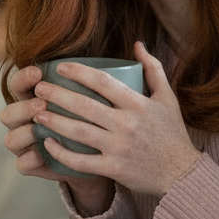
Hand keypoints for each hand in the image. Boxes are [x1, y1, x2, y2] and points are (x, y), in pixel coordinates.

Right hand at [1, 64, 114, 214]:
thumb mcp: (111, 98)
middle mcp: (29, 120)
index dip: (24, 76)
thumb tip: (138, 45)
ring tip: (40, 123)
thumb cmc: (106, 123)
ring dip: (24, 131)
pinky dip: (32, 159)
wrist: (98, 160)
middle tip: (42, 99)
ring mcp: (30, 144)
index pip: (20, 83)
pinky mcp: (38, 166)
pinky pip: (25, 164)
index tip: (41, 71)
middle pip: (10, 111)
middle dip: (23, 104)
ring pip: (13, 137)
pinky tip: (42, 153)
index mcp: (38, 97)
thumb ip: (120, 74)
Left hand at [31, 43, 200, 196]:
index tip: (59, 67)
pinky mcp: (113, 168)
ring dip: (54, 121)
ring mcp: (119, 148)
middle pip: (84, 106)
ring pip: (78, 133)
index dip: (78, 72)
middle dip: (57, 95)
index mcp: (138, 104)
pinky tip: (48, 143)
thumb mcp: (167, 97)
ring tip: (37, 112)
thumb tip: (137, 44)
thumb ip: (153, 68)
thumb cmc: (172, 133)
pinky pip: (81, 162)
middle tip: (39, 88)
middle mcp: (127, 124)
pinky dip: (61, 153)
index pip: (103, 82)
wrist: (181, 174)